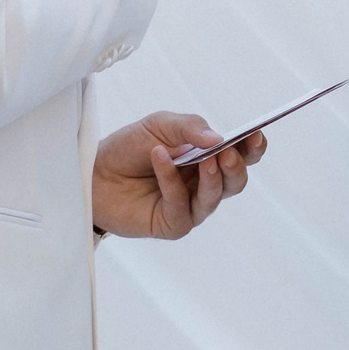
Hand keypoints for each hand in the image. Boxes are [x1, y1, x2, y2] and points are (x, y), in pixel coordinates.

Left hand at [92, 111, 265, 239]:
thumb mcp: (160, 125)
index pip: (242, 156)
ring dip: (212, 177)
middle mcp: (204, 184)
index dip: (253, 147)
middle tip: (229, 151)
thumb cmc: (130, 148)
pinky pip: (181, 206)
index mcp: (208, 158)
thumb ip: (189, 127)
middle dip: (237, 166)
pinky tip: (159, 158)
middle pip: (236, 181)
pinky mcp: (172, 224)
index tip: (255, 134)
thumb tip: (219, 139)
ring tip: (205, 159)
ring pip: (214, 197)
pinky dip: (171, 181)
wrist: (93, 172)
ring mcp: (190, 207)